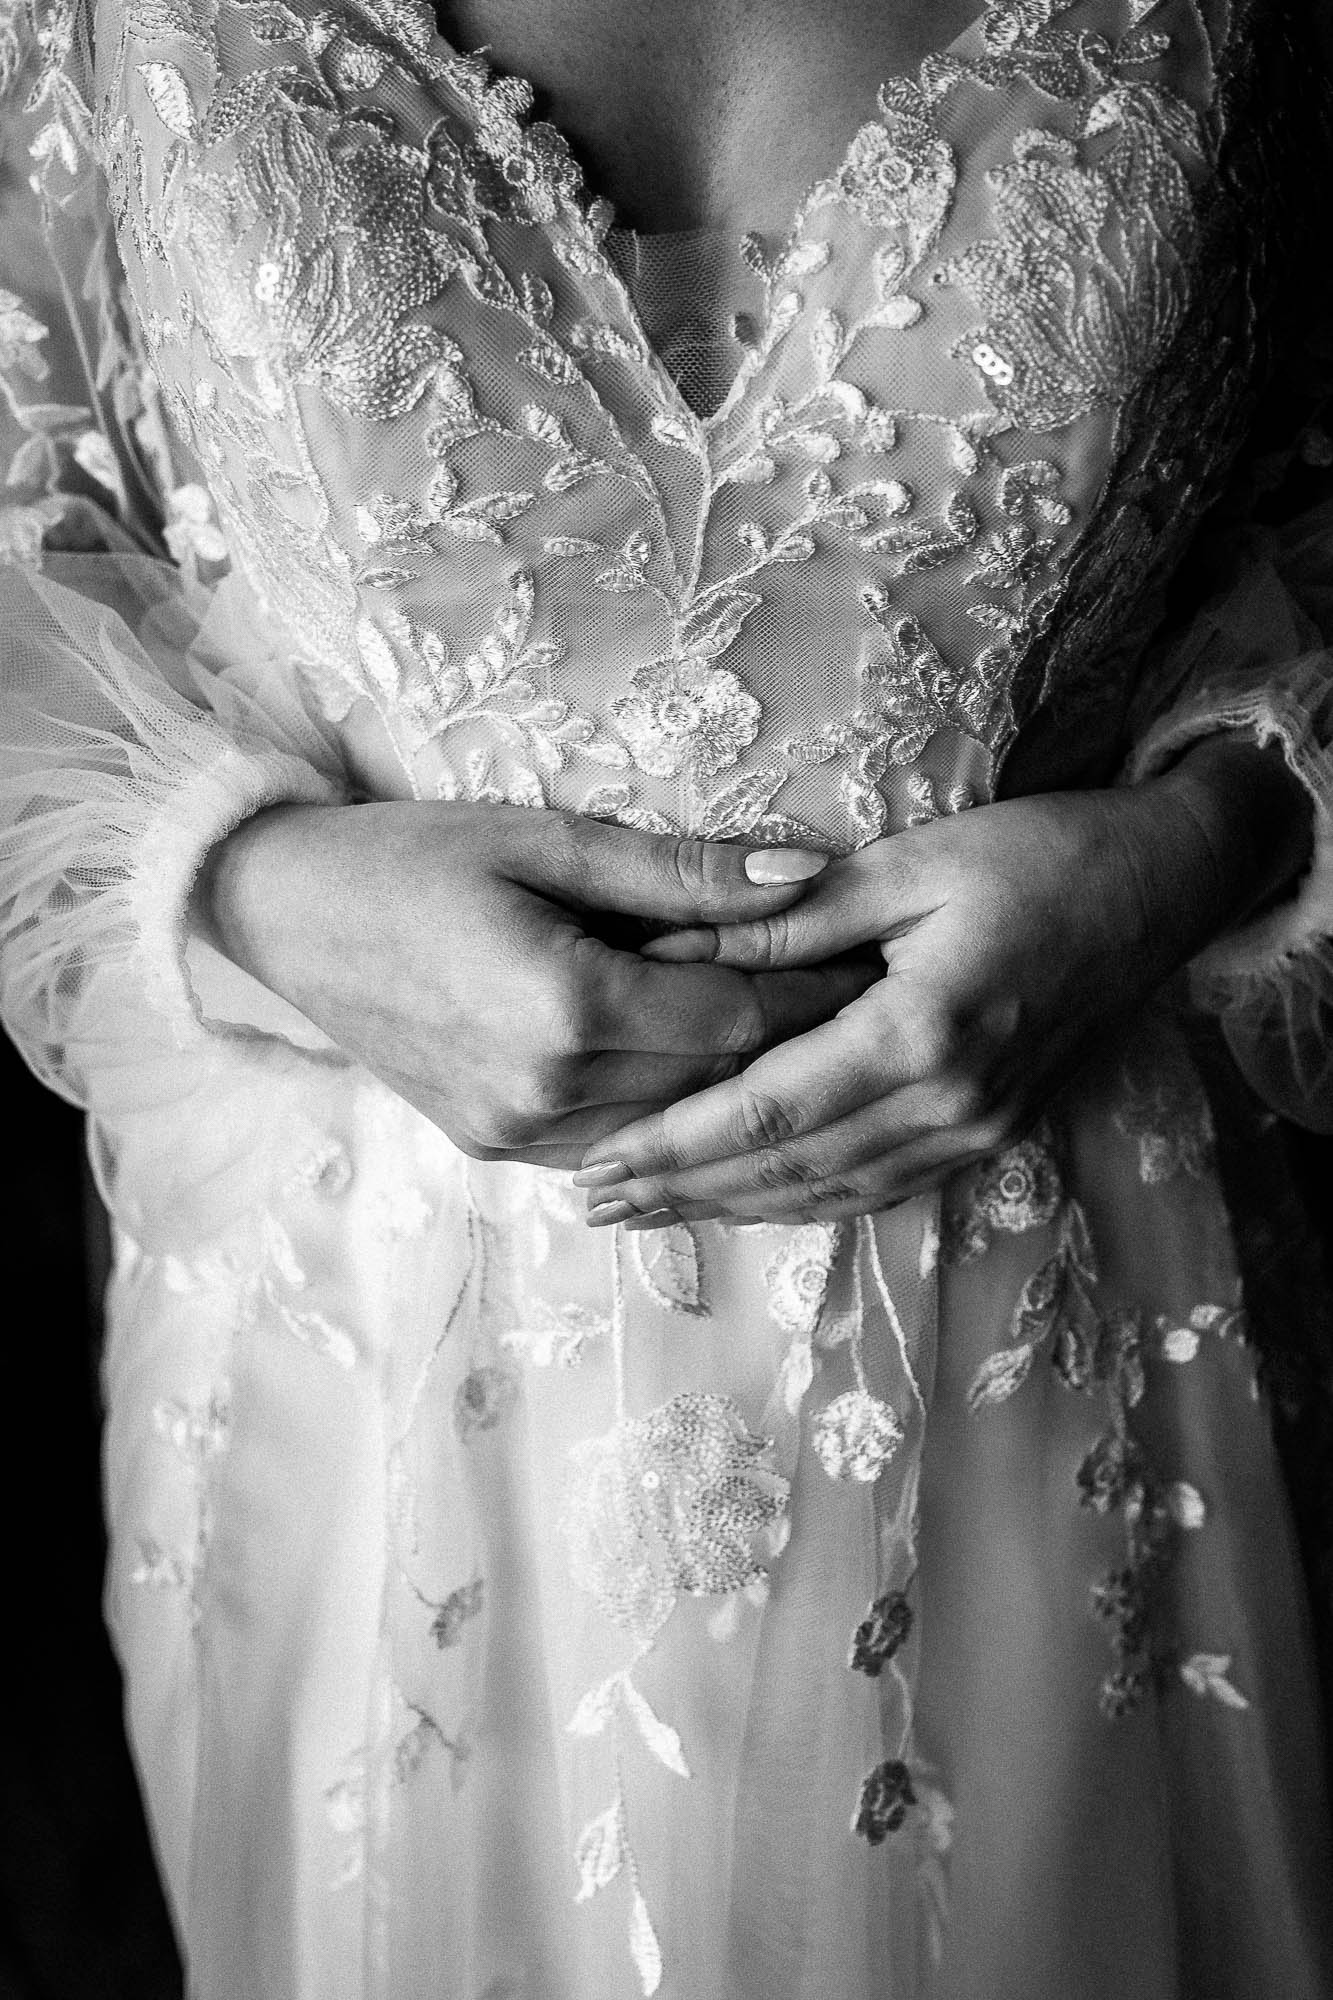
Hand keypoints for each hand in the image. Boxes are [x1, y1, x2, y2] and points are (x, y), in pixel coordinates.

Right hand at [201, 800, 871, 1165]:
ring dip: (742, 1089)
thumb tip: (809, 874)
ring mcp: (518, 1135)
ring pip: (675, 1127)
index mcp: (566, 1012)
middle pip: (719, 1086)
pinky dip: (675, 1114)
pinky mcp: (496, 1147)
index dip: (821, 997)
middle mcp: (547, 1095)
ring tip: (818, 1044)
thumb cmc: (412, 855)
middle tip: (878, 1003)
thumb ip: (681, 873)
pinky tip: (718, 1080)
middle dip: (800, 1046)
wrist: (284, 915)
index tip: (885, 965)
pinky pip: (619, 1144)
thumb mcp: (546, 841)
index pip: (740, 1022)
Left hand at [573, 742, 1312, 1222]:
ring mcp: (977, 1130)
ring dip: (731, 1208)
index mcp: (922, 1032)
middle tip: (593, 1203)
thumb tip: (670, 951)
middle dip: (681, 1191)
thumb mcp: (910, 863)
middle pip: (787, 1168)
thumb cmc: (1038, 855)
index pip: (767, 1110)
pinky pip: (878, 1189)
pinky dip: (802, 1201)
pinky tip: (747, 1201)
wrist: (1162, 888)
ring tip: (647, 1213)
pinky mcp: (991, 1133)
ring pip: (829, 1192)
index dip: (674, 1145)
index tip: (597, 1162)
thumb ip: (790, 922)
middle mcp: (950, 1103)